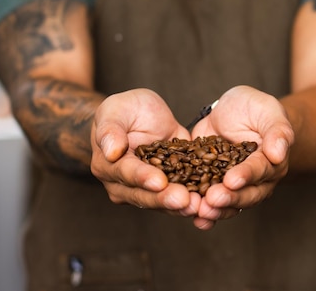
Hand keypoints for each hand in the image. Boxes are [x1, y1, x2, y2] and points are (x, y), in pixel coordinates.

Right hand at [91, 88, 199, 216]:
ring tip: (198, 205)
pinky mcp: (169, 187)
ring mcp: (148, 189)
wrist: (143, 113)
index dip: (143, 178)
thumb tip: (111, 152)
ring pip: (163, 201)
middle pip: (145, 195)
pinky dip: (194, 200)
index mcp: (109, 166)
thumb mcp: (115, 110)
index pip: (126, 173)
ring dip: (181, 206)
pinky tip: (207, 202)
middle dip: (165, 198)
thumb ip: (110, 130)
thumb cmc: (125, 110)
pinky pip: (180, 196)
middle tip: (184, 200)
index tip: (159, 182)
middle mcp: (125, 184)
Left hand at [190, 85, 293, 229]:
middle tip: (213, 199)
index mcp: (271, 161)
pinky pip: (212, 204)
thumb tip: (278, 154)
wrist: (232, 110)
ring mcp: (235, 186)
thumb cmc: (255, 108)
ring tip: (202, 212)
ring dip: (217, 211)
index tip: (232, 180)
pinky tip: (196, 220)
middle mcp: (257, 180)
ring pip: (230, 204)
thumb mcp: (267, 110)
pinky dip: (205, 214)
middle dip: (230, 198)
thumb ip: (277, 130)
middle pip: (247, 194)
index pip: (260, 170)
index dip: (246, 176)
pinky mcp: (214, 186)